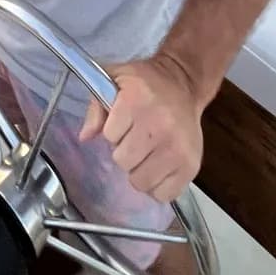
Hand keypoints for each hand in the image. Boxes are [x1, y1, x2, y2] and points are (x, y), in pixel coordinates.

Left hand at [78, 54, 212, 202]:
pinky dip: (158, 186)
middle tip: (135, 140)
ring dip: (140, 171)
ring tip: (148, 153)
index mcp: (137, 100)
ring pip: (142, 182)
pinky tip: (160, 167)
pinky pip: (164, 194)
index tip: (123, 123)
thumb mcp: (115, 80)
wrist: (183, 83)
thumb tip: (84, 136)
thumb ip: (97, 107)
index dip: (113, 131)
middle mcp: (160, 124)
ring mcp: (178, 148)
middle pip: (124, 161)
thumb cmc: (146, 83)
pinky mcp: (191, 165)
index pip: (110, 135)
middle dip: (125, 153)